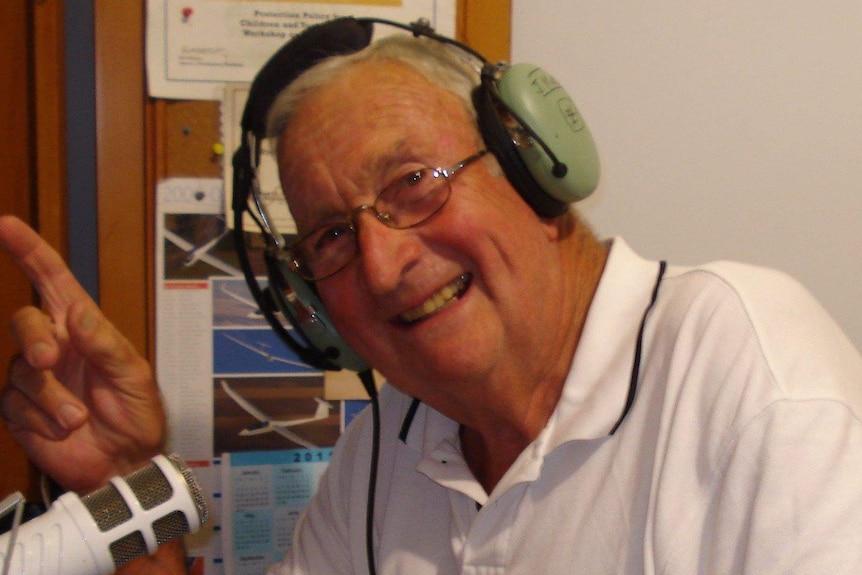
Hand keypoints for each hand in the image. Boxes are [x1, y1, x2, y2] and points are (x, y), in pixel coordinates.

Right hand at [0, 215, 165, 492]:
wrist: (123, 461)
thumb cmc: (137, 414)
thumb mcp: (135, 376)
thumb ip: (106, 345)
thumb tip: (77, 314)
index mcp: (84, 329)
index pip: (53, 281)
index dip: (30, 251)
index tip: (7, 225)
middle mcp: (55, 346)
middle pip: (24, 322)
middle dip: (35, 340)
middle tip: (51, 361)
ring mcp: (34, 378)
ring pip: (20, 372)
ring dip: (50, 398)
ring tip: (78, 418)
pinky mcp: (19, 409)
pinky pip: (14, 405)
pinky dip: (41, 420)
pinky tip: (63, 429)